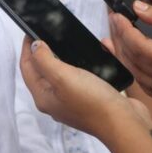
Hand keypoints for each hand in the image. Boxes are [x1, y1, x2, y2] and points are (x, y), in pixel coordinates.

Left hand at [20, 36, 151, 138]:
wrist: (124, 122)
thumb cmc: (92, 101)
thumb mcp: (62, 77)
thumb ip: (44, 60)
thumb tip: (34, 46)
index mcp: (43, 96)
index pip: (27, 67)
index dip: (27, 47)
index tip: (31, 29)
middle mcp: (55, 100)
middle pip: (42, 71)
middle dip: (42, 51)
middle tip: (47, 33)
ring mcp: (72, 100)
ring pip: (60, 73)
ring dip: (61, 57)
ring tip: (64, 41)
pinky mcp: (88, 98)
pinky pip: (78, 77)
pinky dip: (78, 64)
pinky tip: (84, 56)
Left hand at [109, 0, 151, 101]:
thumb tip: (136, 7)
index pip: (141, 49)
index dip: (125, 30)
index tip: (115, 14)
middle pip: (137, 63)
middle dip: (120, 40)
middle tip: (111, 20)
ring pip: (139, 75)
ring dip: (124, 55)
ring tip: (111, 37)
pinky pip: (151, 83)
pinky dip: (137, 67)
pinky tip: (127, 55)